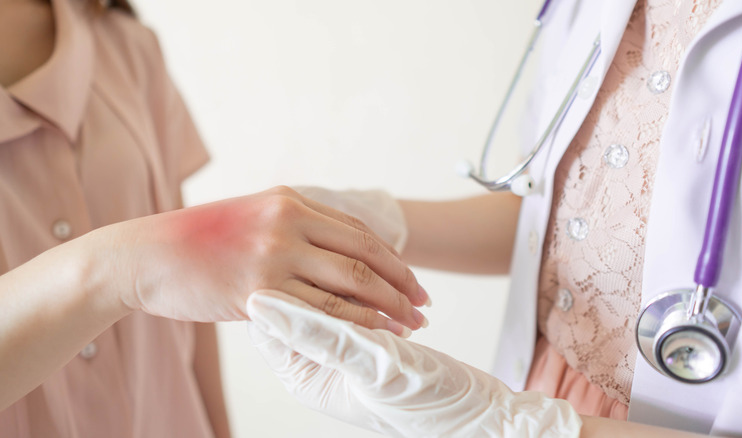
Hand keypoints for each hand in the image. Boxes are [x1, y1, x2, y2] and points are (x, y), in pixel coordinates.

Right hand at [89, 186, 427, 333]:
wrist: (144, 256)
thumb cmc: (195, 243)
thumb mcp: (249, 219)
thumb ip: (289, 231)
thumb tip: (325, 257)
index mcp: (289, 200)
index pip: (358, 230)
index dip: (392, 259)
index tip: (413, 282)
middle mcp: (288, 220)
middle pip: (365, 254)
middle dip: (402, 283)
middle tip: (425, 306)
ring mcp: (274, 253)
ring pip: (351, 281)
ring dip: (387, 306)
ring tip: (410, 326)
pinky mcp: (259, 288)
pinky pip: (321, 309)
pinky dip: (356, 324)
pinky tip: (375, 335)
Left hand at [247, 290, 581, 437]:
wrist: (477, 413)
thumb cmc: (425, 403)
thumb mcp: (369, 368)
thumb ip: (317, 333)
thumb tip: (260, 304)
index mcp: (300, 371)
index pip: (270, 316)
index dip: (290, 284)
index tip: (318, 266)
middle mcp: (314, 357)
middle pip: (298, 296)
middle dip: (334, 279)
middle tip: (368, 278)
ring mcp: (340, 342)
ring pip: (331, 288)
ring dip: (363, 279)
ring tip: (398, 291)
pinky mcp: (368, 331)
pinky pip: (358, 292)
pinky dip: (380, 283)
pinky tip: (404, 287)